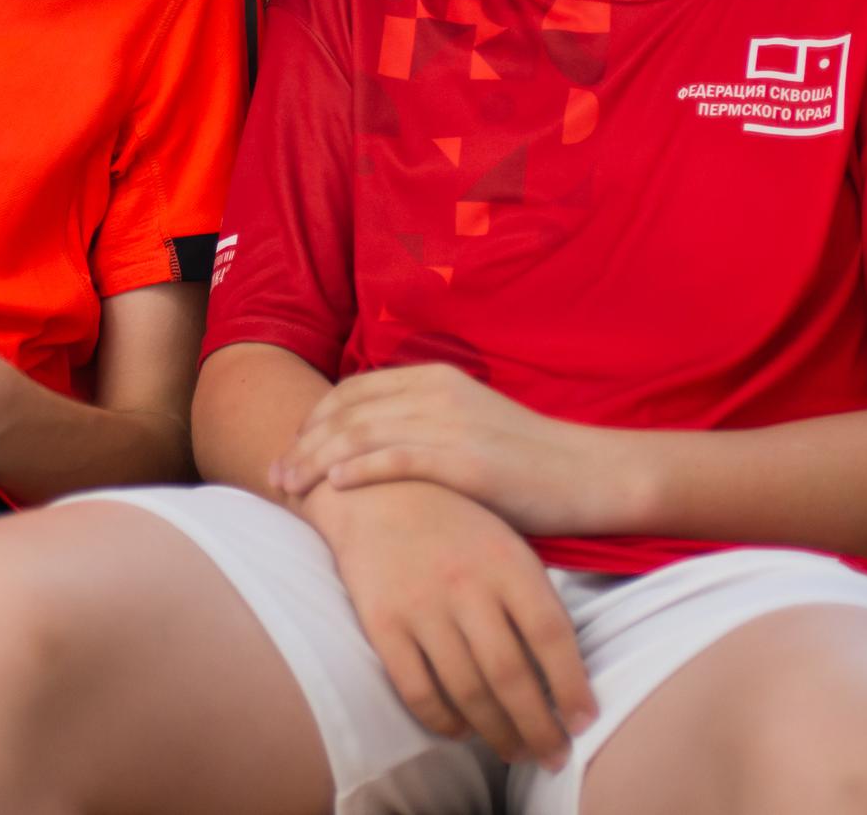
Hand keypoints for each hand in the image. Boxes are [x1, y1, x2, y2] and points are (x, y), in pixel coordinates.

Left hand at [272, 363, 619, 534]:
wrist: (590, 474)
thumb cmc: (528, 462)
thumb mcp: (468, 425)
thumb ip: (422, 426)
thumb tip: (370, 448)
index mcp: (436, 379)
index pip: (353, 391)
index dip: (315, 419)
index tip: (292, 450)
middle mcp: (438, 393)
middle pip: (347, 411)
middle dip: (303, 443)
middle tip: (276, 477)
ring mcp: (452, 424)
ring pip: (362, 434)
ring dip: (317, 461)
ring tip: (290, 488)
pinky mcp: (468, 460)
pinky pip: (399, 459)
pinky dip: (360, 470)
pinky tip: (335, 487)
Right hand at [305, 479, 596, 768]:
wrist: (374, 491)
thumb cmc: (454, 523)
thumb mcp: (505, 542)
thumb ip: (532, 597)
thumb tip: (565, 672)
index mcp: (506, 561)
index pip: (551, 636)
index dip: (572, 686)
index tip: (585, 721)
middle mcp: (466, 584)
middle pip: (511, 675)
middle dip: (539, 727)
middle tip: (554, 755)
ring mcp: (421, 605)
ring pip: (467, 690)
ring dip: (497, 732)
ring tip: (515, 751)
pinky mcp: (382, 622)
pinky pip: (416, 688)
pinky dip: (442, 720)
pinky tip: (461, 729)